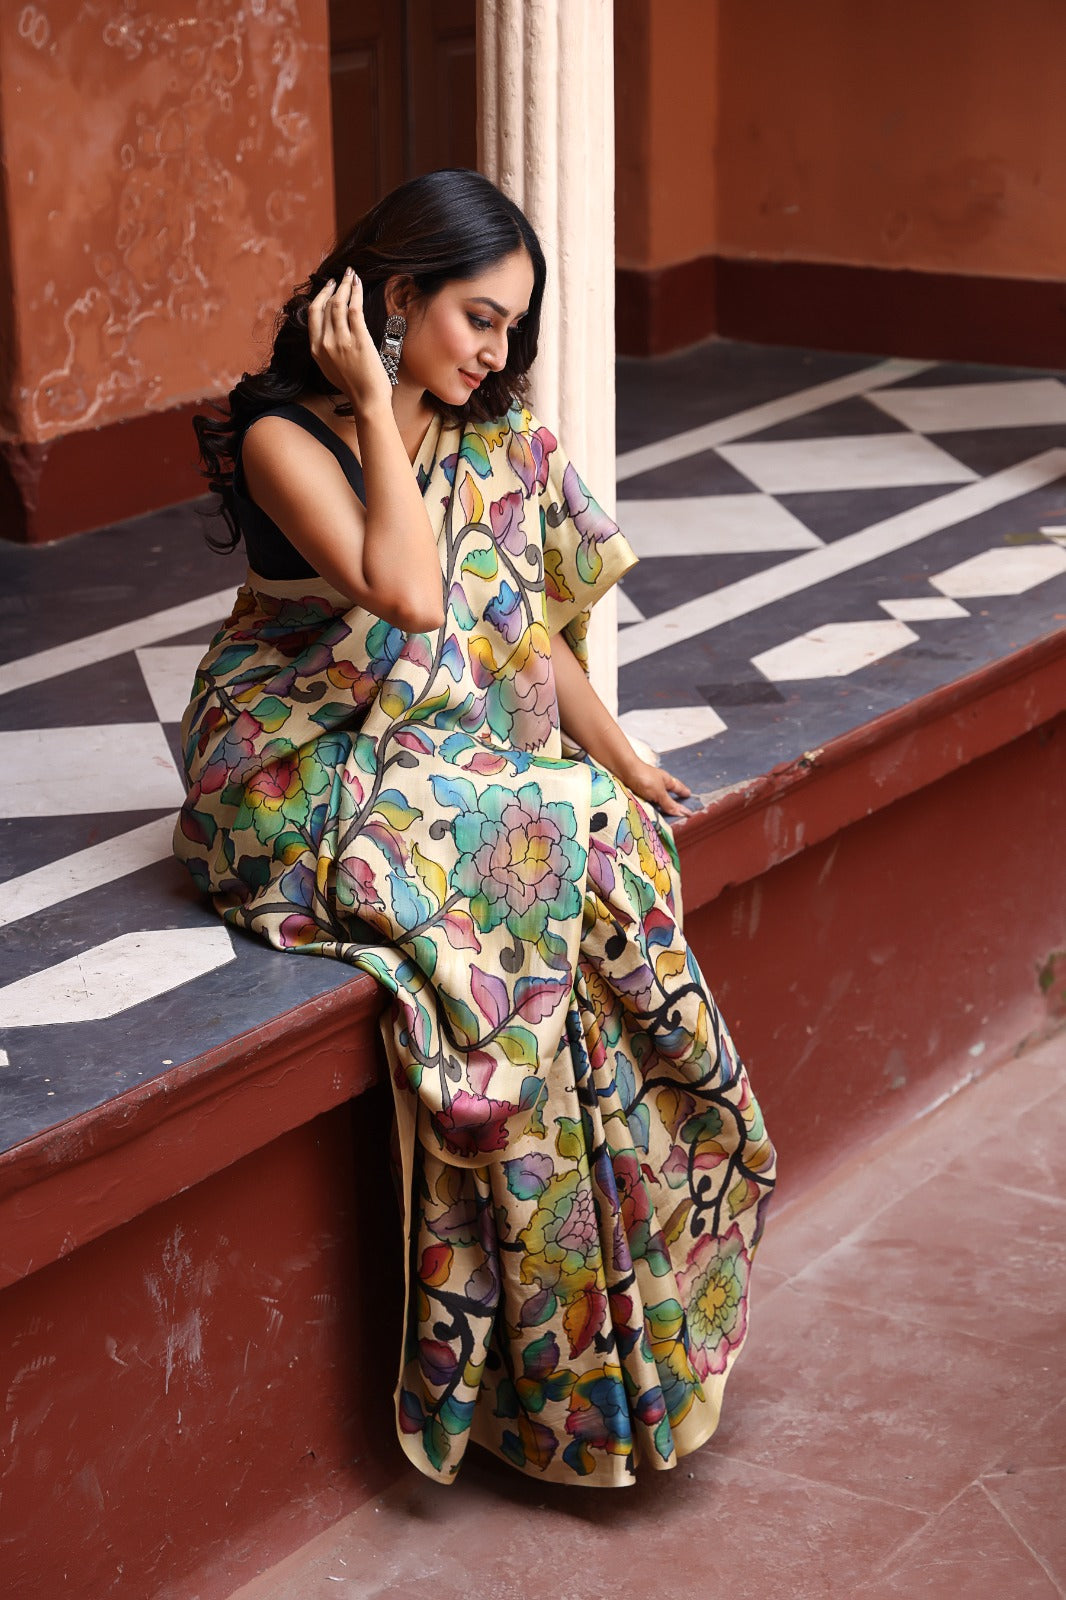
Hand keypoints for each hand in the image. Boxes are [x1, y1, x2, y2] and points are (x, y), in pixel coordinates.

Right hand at [307, 267, 394, 418]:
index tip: (328, 288)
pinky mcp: (358, 339)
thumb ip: (325, 350)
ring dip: (344, 286)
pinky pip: (353, 309)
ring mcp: (341, 341)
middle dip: (332, 287)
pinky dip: (355, 293)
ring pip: (337, 303)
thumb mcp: (330, 368)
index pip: (313, 315)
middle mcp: (325, 343)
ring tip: (350, 276)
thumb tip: (329, 333)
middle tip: (340, 277)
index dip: (320, 297)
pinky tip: (358, 284)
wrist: (367, 400)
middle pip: (323, 306)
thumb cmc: (354, 386)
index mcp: (315, 350)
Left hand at [620, 757, 692, 819]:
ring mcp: (647, 788)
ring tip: (665, 817)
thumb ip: (670, 804)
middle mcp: (657, 784)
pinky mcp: (637, 792)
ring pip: (656, 799)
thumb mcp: (660, 793)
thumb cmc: (645, 779)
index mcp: (666, 781)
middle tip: (679, 810)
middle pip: (667, 794)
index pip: (678, 787)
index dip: (684, 792)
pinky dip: (649, 807)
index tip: (689, 795)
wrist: (623, 770)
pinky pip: (646, 802)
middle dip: (672, 801)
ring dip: (659, 806)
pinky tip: (650, 814)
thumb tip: (684, 813)